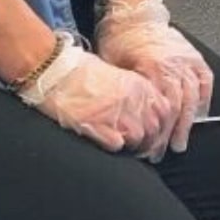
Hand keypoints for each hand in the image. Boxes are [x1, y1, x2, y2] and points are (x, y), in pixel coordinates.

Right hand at [21, 42, 169, 153]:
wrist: (53, 69)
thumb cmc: (80, 72)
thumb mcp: (118, 76)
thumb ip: (136, 94)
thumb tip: (147, 113)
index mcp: (139, 86)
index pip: (166, 113)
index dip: (162, 127)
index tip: (155, 134)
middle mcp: (131, 99)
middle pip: (155, 128)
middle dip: (150, 141)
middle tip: (142, 148)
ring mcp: (114, 113)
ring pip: (139, 138)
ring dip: (134, 146)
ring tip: (127, 149)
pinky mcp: (95, 125)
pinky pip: (117, 145)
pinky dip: (115, 148)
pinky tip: (108, 144)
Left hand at [94, 0, 214, 157]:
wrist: (132, 13)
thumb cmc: (118, 40)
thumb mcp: (114, 66)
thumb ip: (129, 91)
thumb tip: (131, 120)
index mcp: (155, 67)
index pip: (163, 107)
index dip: (160, 132)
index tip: (154, 148)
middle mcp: (176, 64)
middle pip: (180, 106)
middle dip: (174, 132)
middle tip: (168, 151)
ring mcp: (188, 59)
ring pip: (194, 96)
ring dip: (189, 122)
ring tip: (182, 141)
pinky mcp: (194, 55)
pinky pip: (205, 80)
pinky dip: (204, 98)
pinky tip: (199, 114)